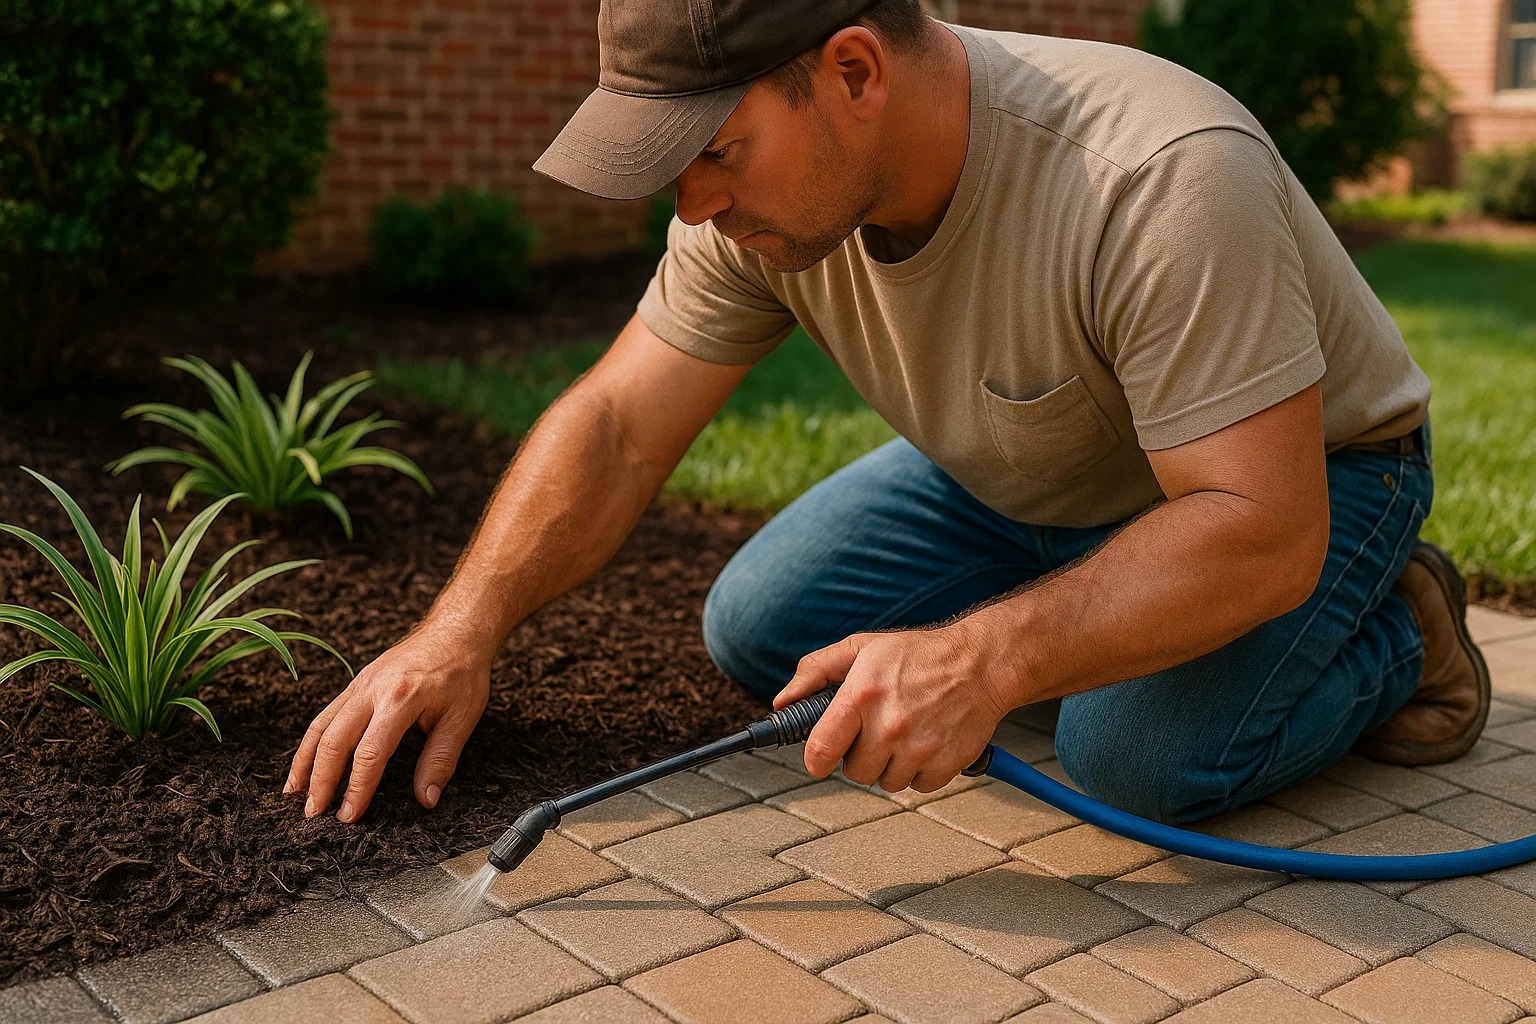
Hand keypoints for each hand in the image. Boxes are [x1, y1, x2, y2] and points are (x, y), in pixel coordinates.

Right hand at [284, 625, 491, 821]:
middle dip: (320, 780)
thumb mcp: (462, 717)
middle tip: (313, 814)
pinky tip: (307, 761)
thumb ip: (441, 759)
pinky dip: (313, 741)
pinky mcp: (357, 682)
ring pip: (321, 725)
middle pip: (335, 740)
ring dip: (304, 761)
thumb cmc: (462, 672)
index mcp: (401, 698)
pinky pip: (327, 714)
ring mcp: (361, 683)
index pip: (370, 752)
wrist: (456, 630)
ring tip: (294, 794)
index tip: (349, 815)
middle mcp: (373, 689)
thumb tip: (426, 799)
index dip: (357, 787)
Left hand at [773, 622, 1013, 792]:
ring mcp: (919, 747)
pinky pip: (917, 786)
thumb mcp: (861, 648)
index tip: (820, 758)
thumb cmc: (918, 655)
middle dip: (859, 755)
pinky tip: (924, 742)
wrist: (980, 663)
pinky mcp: (945, 763)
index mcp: (862, 695)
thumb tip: (784, 701)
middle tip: (875, 731)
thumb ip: (815, 671)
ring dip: (890, 764)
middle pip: (854, 771)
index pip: (820, 750)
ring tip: (903, 733)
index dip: (815, 759)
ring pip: (885, 782)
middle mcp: (889, 724)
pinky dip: (918, 771)